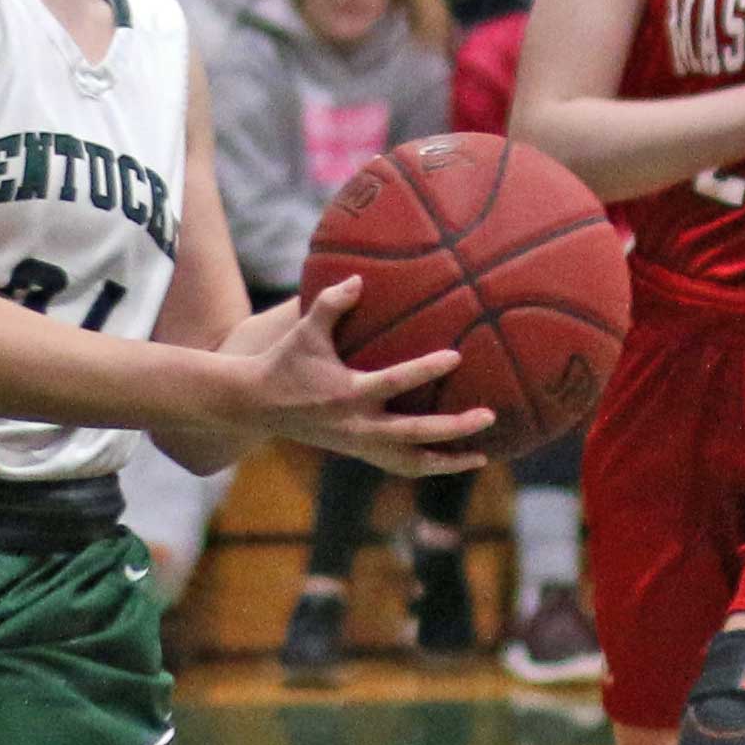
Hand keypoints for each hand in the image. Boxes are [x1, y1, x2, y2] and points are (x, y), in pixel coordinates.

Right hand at [223, 281, 491, 474]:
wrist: (256, 406)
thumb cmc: (284, 363)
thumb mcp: (304, 331)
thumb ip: (330, 302)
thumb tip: (359, 279)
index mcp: (348, 393)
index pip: (395, 382)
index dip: (426, 370)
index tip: (457, 356)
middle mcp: (358, 425)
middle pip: (414, 434)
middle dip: (453, 428)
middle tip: (488, 416)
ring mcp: (359, 445)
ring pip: (410, 463)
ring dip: (447, 462)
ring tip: (481, 457)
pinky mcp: (359, 453)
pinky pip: (399, 466)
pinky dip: (426, 466)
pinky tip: (452, 461)